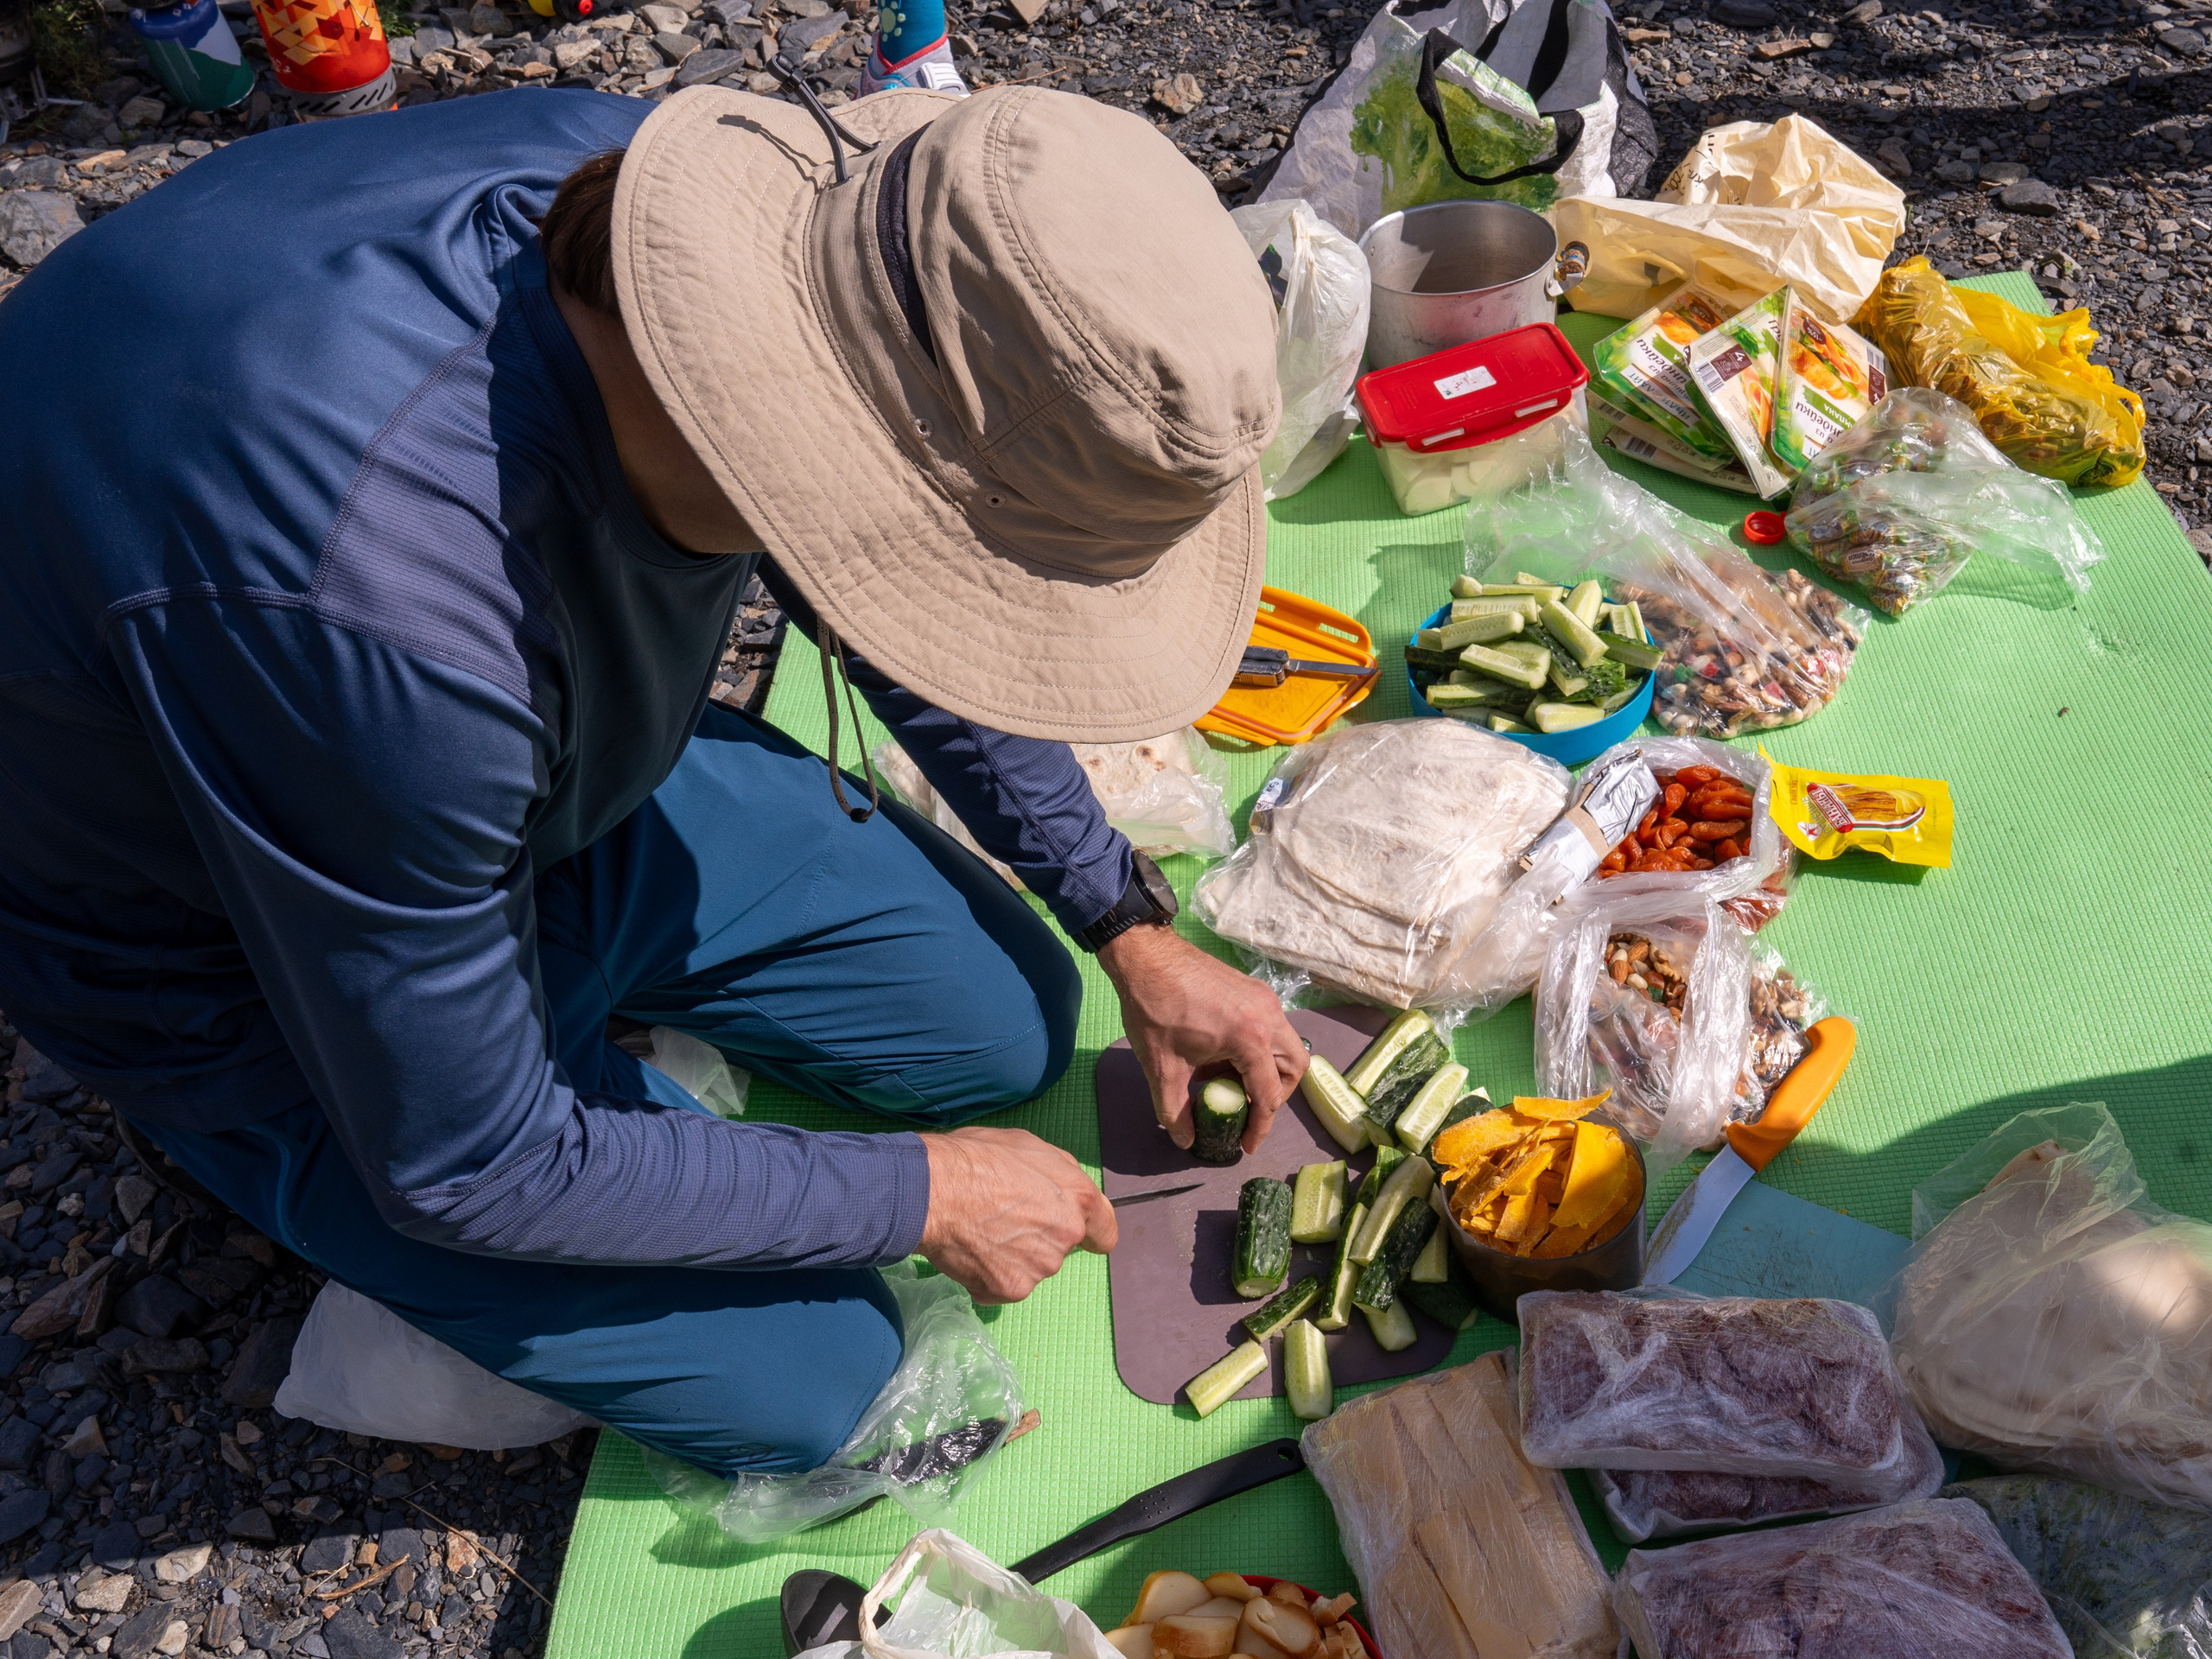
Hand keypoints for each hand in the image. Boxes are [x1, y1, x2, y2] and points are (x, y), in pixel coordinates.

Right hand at [917, 1126, 1116, 1304]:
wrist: (932, 1191)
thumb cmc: (976, 1158)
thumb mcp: (1028, 1146)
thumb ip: (1057, 1174)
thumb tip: (1063, 1191)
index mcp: (1079, 1197)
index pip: (1104, 1233)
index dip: (1089, 1233)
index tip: (1073, 1232)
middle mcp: (1066, 1235)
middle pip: (1060, 1247)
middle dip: (1039, 1236)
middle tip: (1002, 1218)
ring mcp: (1039, 1266)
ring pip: (1031, 1266)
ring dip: (1012, 1256)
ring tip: (980, 1231)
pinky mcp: (1011, 1289)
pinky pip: (1002, 1285)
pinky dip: (988, 1275)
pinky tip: (969, 1251)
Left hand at [1099, 923, 1309, 1156]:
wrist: (1145, 954)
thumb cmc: (1153, 1009)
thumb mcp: (1162, 1068)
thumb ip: (1175, 1110)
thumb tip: (1185, 1140)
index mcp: (1251, 1039)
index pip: (1268, 1095)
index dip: (1259, 1126)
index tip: (1246, 1145)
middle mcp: (1268, 1017)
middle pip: (1293, 1069)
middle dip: (1274, 1096)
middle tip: (1247, 1110)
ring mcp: (1265, 999)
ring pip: (1287, 1046)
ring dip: (1268, 1070)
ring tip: (1231, 1082)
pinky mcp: (1255, 989)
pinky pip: (1272, 1027)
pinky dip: (1259, 1048)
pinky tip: (1223, 1055)